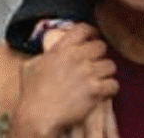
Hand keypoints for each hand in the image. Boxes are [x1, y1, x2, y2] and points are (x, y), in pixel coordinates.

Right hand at [11, 23, 117, 137]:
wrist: (39, 115)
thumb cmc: (32, 93)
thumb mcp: (30, 66)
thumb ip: (42, 56)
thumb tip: (45, 55)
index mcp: (61, 49)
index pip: (82, 29)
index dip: (91, 31)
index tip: (93, 36)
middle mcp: (76, 57)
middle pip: (101, 46)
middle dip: (100, 54)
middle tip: (96, 61)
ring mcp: (87, 73)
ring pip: (110, 65)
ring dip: (106, 72)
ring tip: (101, 78)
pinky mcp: (95, 90)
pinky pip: (114, 84)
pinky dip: (111, 88)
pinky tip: (104, 91)